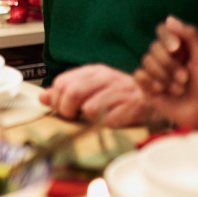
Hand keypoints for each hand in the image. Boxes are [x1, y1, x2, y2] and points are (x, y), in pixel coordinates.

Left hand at [39, 63, 154, 126]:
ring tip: (95, 119)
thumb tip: (42, 97)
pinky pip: (109, 121)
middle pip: (72, 93)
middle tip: (73, 117)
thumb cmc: (118, 95)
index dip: (57, 100)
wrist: (155, 99)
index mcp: (93, 71)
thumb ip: (66, 92)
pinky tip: (111, 122)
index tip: (63, 109)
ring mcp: (120, 91)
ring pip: (89, 109)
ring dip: (88, 119)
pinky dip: (105, 125)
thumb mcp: (91, 88)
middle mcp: (106, 77)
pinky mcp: (133, 107)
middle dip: (67, 110)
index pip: (62, 83)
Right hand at [132, 16, 197, 128]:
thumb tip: (169, 18)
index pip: (163, 30)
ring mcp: (154, 71)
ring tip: (178, 89)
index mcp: (179, 47)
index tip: (177, 48)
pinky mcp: (146, 85)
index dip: (167, 37)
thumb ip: (191, 35)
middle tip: (185, 78)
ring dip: (164, 76)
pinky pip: (138, 74)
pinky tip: (163, 91)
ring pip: (146, 61)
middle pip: (153, 48)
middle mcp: (165, 57)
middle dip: (170, 65)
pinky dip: (151, 82)